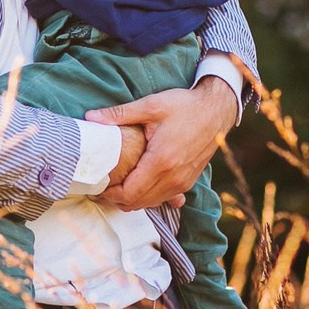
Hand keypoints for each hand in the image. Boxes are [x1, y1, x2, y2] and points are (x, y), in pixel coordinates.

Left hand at [87, 76, 239, 210]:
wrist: (217, 110)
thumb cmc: (185, 106)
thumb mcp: (151, 105)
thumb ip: (120, 114)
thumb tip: (91, 117)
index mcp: (161, 162)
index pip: (129, 192)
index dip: (110, 194)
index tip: (97, 185)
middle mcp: (174, 178)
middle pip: (138, 202)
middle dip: (117, 198)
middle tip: (104, 185)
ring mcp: (183, 182)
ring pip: (152, 203)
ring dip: (133, 199)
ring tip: (118, 185)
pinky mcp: (189, 181)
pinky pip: (165, 198)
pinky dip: (150, 196)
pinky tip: (141, 184)